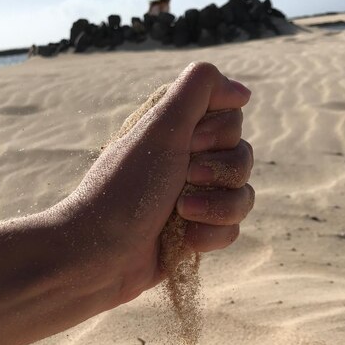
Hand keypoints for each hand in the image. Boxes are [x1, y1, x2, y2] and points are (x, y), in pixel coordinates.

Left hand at [59, 62, 253, 309]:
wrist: (101, 254)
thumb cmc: (127, 189)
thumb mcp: (161, 127)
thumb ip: (199, 90)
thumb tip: (241, 90)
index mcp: (176, 131)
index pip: (231, 116)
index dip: (217, 133)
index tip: (189, 143)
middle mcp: (187, 161)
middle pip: (242, 156)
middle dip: (217, 171)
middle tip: (183, 179)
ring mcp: (195, 199)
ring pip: (243, 195)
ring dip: (217, 206)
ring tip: (183, 213)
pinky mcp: (197, 232)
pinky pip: (232, 228)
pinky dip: (212, 234)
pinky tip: (186, 240)